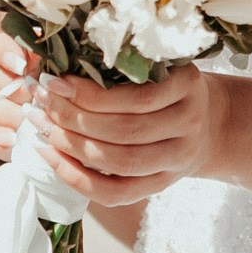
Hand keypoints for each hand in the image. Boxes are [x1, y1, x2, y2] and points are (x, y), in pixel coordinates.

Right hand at [0, 10, 38, 162]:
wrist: (46, 108)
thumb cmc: (48, 72)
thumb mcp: (50, 56)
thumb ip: (47, 54)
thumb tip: (53, 64)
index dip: (2, 49)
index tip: (22, 65)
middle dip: (7, 83)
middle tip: (32, 94)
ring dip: (1, 110)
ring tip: (26, 119)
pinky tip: (10, 139)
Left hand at [26, 64, 228, 206]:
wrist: (209, 124)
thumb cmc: (170, 86)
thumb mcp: (161, 63)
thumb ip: (123, 61)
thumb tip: (60, 60)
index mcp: (187, 86)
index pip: (137, 98)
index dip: (91, 94)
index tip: (55, 82)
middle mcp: (187, 125)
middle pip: (126, 131)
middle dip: (74, 117)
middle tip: (41, 102)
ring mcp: (176, 161)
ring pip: (119, 162)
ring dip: (71, 146)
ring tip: (41, 127)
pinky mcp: (160, 187)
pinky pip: (115, 192)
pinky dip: (78, 178)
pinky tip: (52, 157)